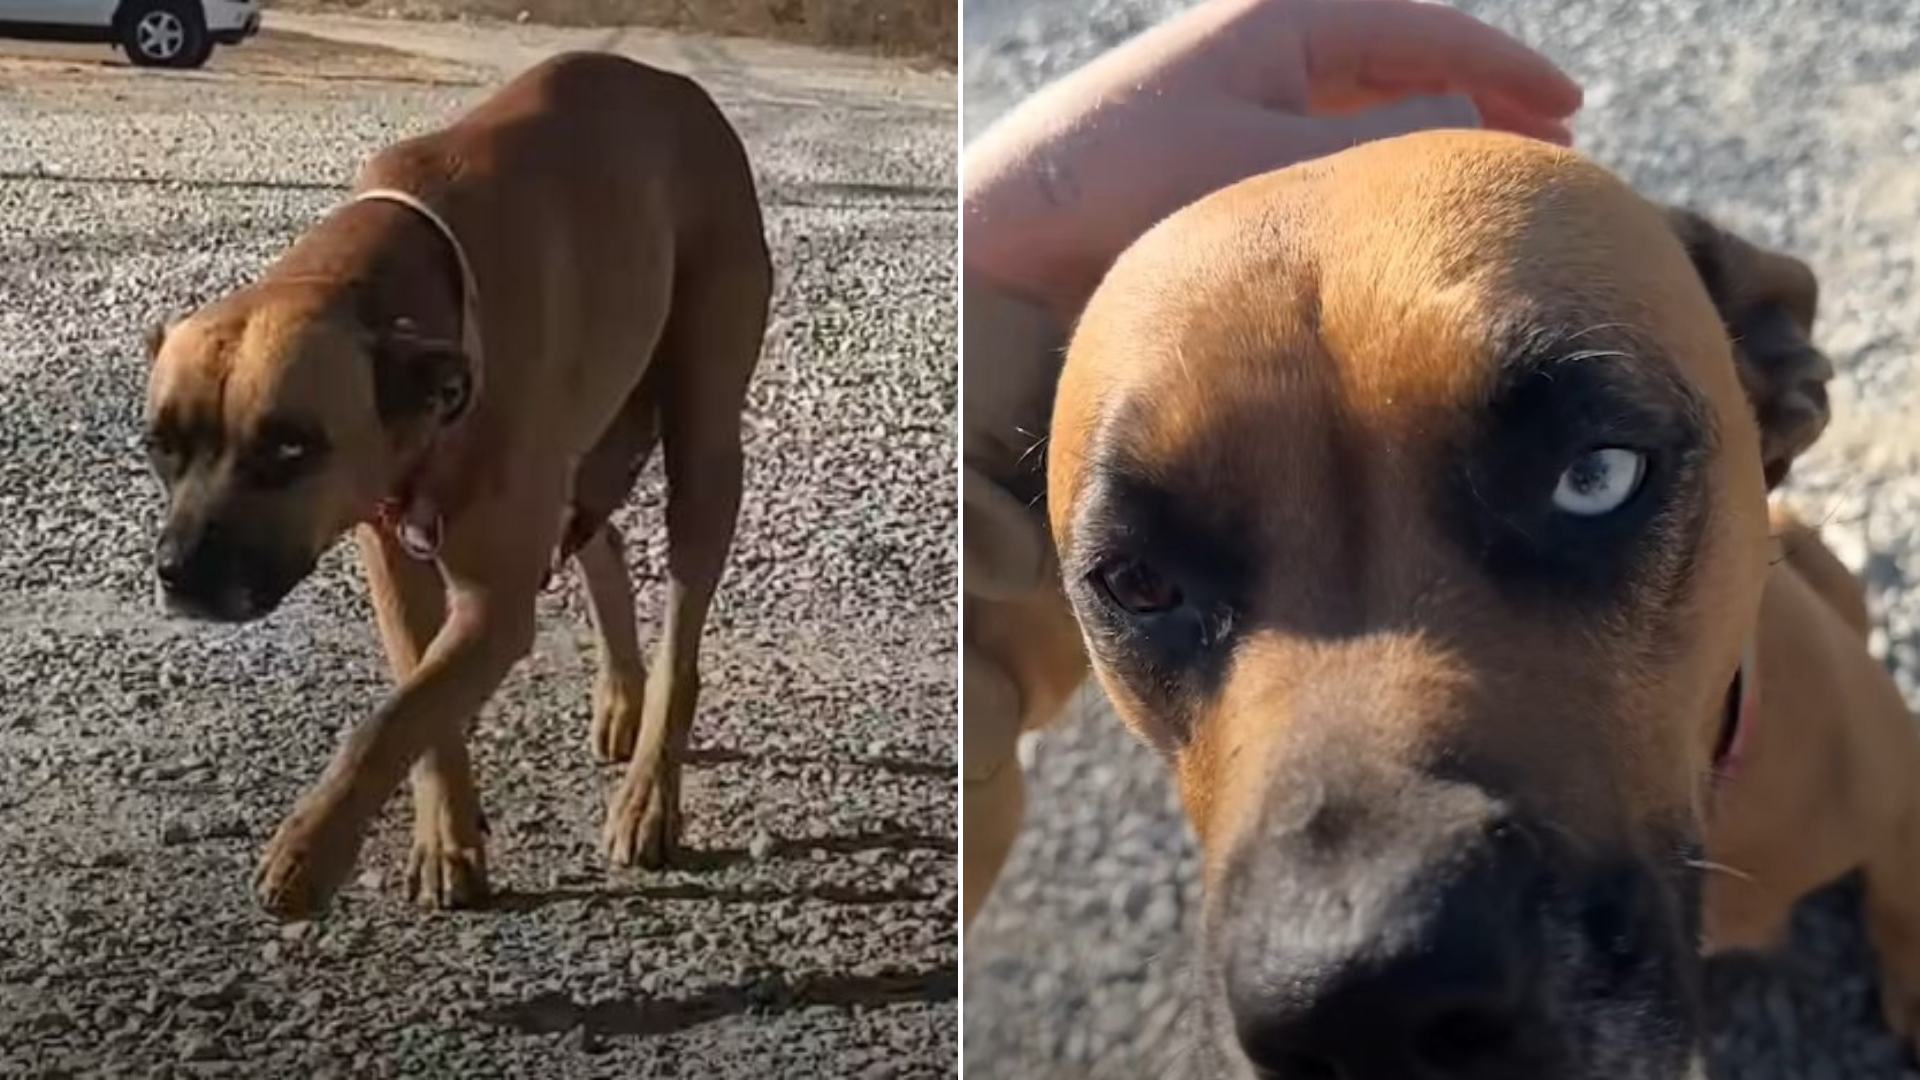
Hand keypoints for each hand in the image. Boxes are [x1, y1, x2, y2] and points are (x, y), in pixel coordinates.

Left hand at [964, 0, 1584, 318]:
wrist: (1009, 228)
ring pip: (1363, 105)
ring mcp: (1235, 93)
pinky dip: (1372, 165)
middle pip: (1402, 60)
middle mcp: (1263, 44)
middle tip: (1554, 147)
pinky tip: (1394, 207)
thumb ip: (1382, 140)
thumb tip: (1466, 125)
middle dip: (1480, 98)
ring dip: (1428, 135)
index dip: (1508, 67)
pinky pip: (1320, 143)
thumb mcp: (1274, 162)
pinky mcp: (1209, 146)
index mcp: (1285, 20)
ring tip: (1484, 180)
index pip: (1426, 29)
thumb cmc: (1129, 186)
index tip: (1573, 110)